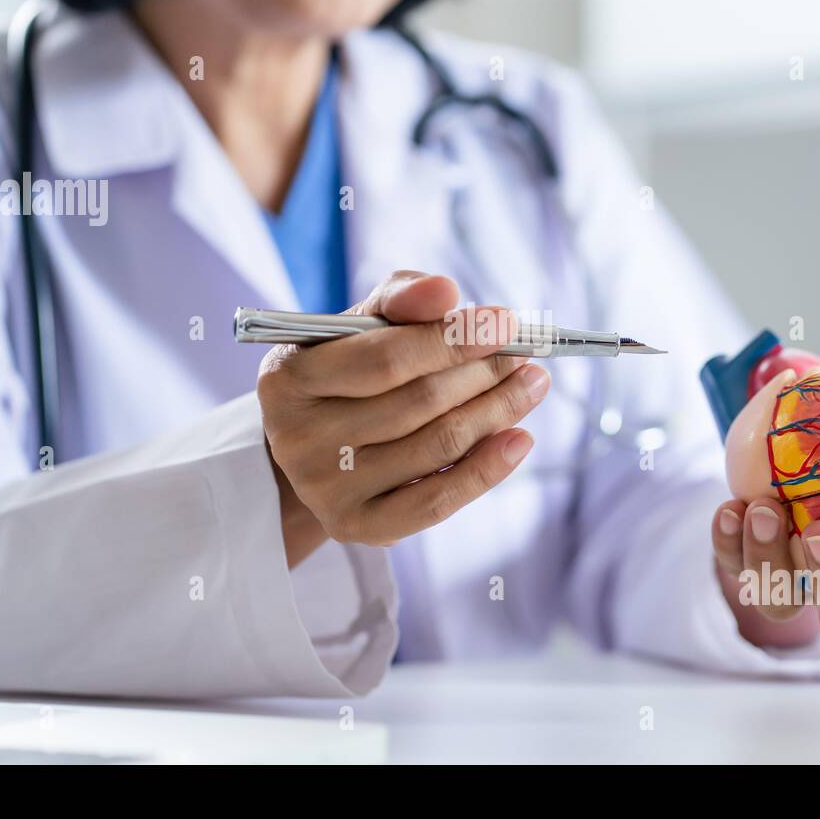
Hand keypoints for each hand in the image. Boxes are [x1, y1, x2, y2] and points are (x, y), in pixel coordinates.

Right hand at [257, 270, 549, 566]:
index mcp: (287, 378)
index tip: (506, 322)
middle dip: (484, 374)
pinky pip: (437, 501)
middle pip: (418, 403)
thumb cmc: (348, 369)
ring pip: (435, 446)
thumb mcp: (361, 325)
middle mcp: (297, 439)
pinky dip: (487, 469)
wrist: (320, 444)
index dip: (453, 340)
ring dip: (497, 411)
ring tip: (531, 385)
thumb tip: (444, 292)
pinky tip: (519, 438)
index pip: (385, 359)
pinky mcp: (357, 526)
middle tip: (525, 357)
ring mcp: (325, 490)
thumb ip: (400, 299)